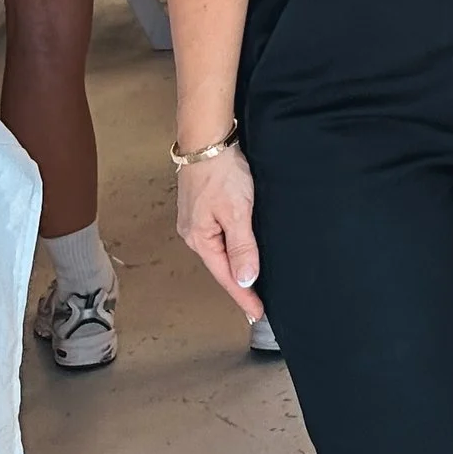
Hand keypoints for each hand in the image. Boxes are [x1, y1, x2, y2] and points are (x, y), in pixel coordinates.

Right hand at [176, 146, 261, 316]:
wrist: (207, 140)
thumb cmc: (220, 171)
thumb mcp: (236, 211)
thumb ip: (242, 246)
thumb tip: (245, 279)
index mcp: (200, 239)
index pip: (226, 277)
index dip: (243, 296)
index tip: (258, 313)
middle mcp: (194, 234)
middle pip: (221, 267)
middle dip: (239, 287)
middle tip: (257, 305)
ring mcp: (197, 221)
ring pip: (220, 252)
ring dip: (235, 268)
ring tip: (251, 286)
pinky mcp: (204, 209)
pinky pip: (220, 237)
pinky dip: (233, 249)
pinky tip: (241, 253)